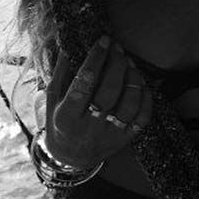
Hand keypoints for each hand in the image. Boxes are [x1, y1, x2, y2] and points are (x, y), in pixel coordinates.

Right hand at [45, 35, 152, 168]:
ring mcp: (109, 135)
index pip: (83, 83)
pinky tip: (140, 83)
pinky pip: (143, 117)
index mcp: (66, 117)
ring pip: (129, 103)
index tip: (103, 40)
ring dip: (133, 78)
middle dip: (116, 64)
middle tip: (118, 48)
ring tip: (129, 62)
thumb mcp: (52, 99)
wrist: (70, 158)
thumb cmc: (60, 121)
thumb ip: (60, 73)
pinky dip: (146, 97)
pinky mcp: (125, 140)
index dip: (96, 59)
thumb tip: (69, 44)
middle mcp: (88, 127)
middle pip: (109, 91)